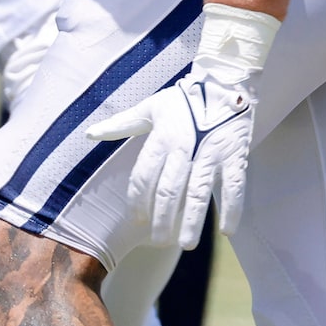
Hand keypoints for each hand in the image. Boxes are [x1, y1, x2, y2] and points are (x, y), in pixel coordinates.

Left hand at [85, 76, 256, 251]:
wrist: (225, 81)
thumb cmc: (183, 98)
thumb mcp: (150, 107)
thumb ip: (121, 124)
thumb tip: (90, 133)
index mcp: (162, 137)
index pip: (145, 175)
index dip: (139, 200)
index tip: (137, 220)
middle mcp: (185, 147)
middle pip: (169, 189)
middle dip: (163, 218)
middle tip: (159, 241)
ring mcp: (211, 152)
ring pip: (199, 192)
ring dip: (192, 220)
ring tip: (186, 244)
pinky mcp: (235, 154)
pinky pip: (233, 186)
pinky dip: (231, 209)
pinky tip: (226, 231)